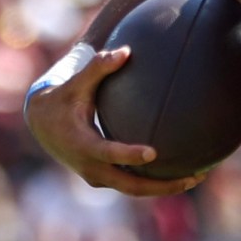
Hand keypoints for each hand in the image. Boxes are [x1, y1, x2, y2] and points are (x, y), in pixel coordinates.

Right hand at [23, 41, 205, 195]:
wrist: (41, 124)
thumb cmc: (63, 99)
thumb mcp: (76, 83)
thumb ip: (99, 67)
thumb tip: (126, 51)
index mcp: (82, 145)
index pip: (108, 153)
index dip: (129, 155)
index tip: (153, 153)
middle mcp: (91, 167)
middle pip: (131, 186)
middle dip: (163, 185)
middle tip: (194, 177)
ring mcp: (98, 177)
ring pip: (135, 189)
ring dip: (165, 186)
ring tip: (198, 177)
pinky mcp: (105, 178)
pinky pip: (132, 184)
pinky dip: (155, 181)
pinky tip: (183, 170)